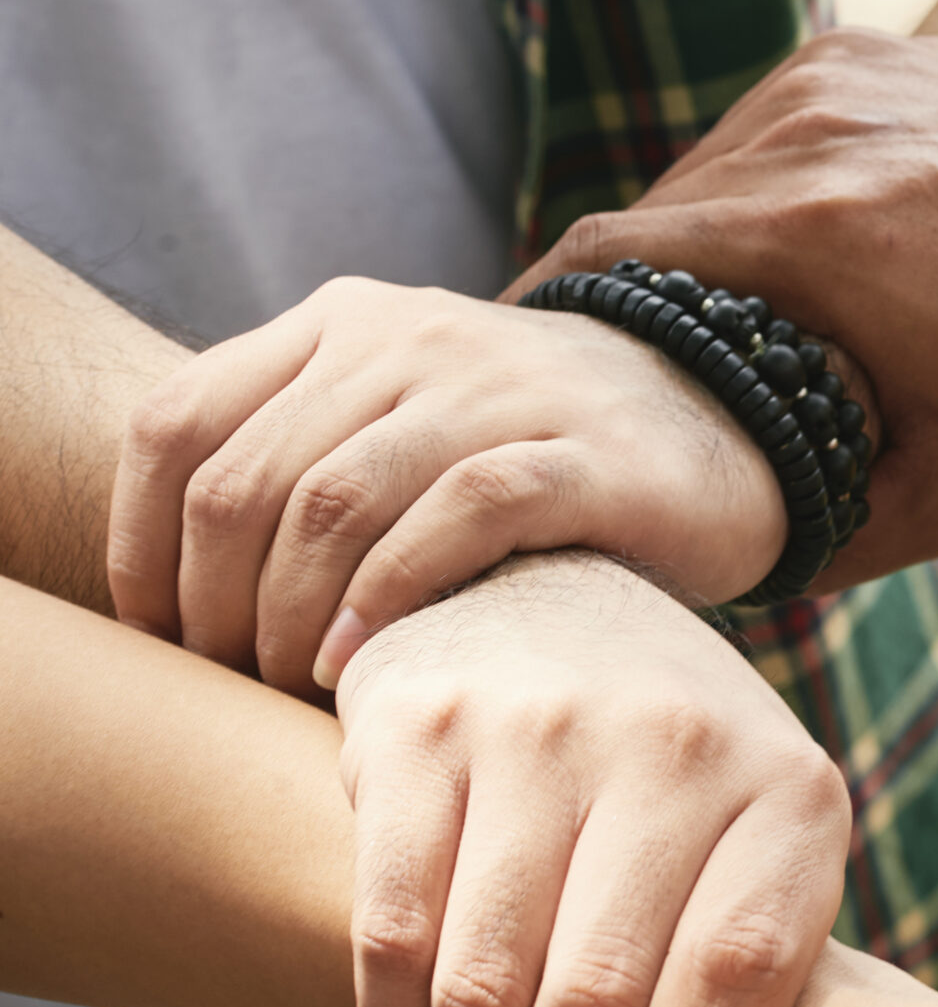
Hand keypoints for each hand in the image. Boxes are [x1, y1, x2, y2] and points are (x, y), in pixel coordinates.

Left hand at [109, 281, 789, 695]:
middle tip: (236, 681)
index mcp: (342, 323)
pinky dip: (396, 593)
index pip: (178, 424)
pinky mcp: (588, 454)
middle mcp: (411, 336)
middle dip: (219, 604)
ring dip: (294, 614)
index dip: (141, 546)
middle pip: (249, 479)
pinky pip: (462, 512)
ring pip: (338, 498)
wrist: (726, 423)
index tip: (162, 637)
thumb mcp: (405, 427)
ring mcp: (502, 388)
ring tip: (298, 683)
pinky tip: (371, 658)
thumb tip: (176, 586)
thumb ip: (305, 461)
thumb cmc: (538, 459)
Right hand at [333, 550, 849, 1006]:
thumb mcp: (762, 840)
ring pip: (483, 983)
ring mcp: (542, 724)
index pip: (732, 979)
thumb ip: (755, 973)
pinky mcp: (420, 723)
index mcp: (789, 791)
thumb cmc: (677, 775)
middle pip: (599, 998)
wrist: (559, 593)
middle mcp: (676, 743)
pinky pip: (391, 932)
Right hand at [517, 28, 937, 583]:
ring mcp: (823, 81)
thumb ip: (843, 536)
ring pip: (693, 175)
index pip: (600, 264)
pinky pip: (754, 134)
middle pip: (637, 223)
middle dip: (627, 309)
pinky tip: (792, 260)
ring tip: (719, 331)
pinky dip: (749, 197)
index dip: (550, 328)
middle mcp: (798, 135)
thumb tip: (742, 583)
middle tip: (629, 387)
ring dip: (690, 252)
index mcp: (808, 237)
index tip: (533, 391)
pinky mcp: (851, 55)